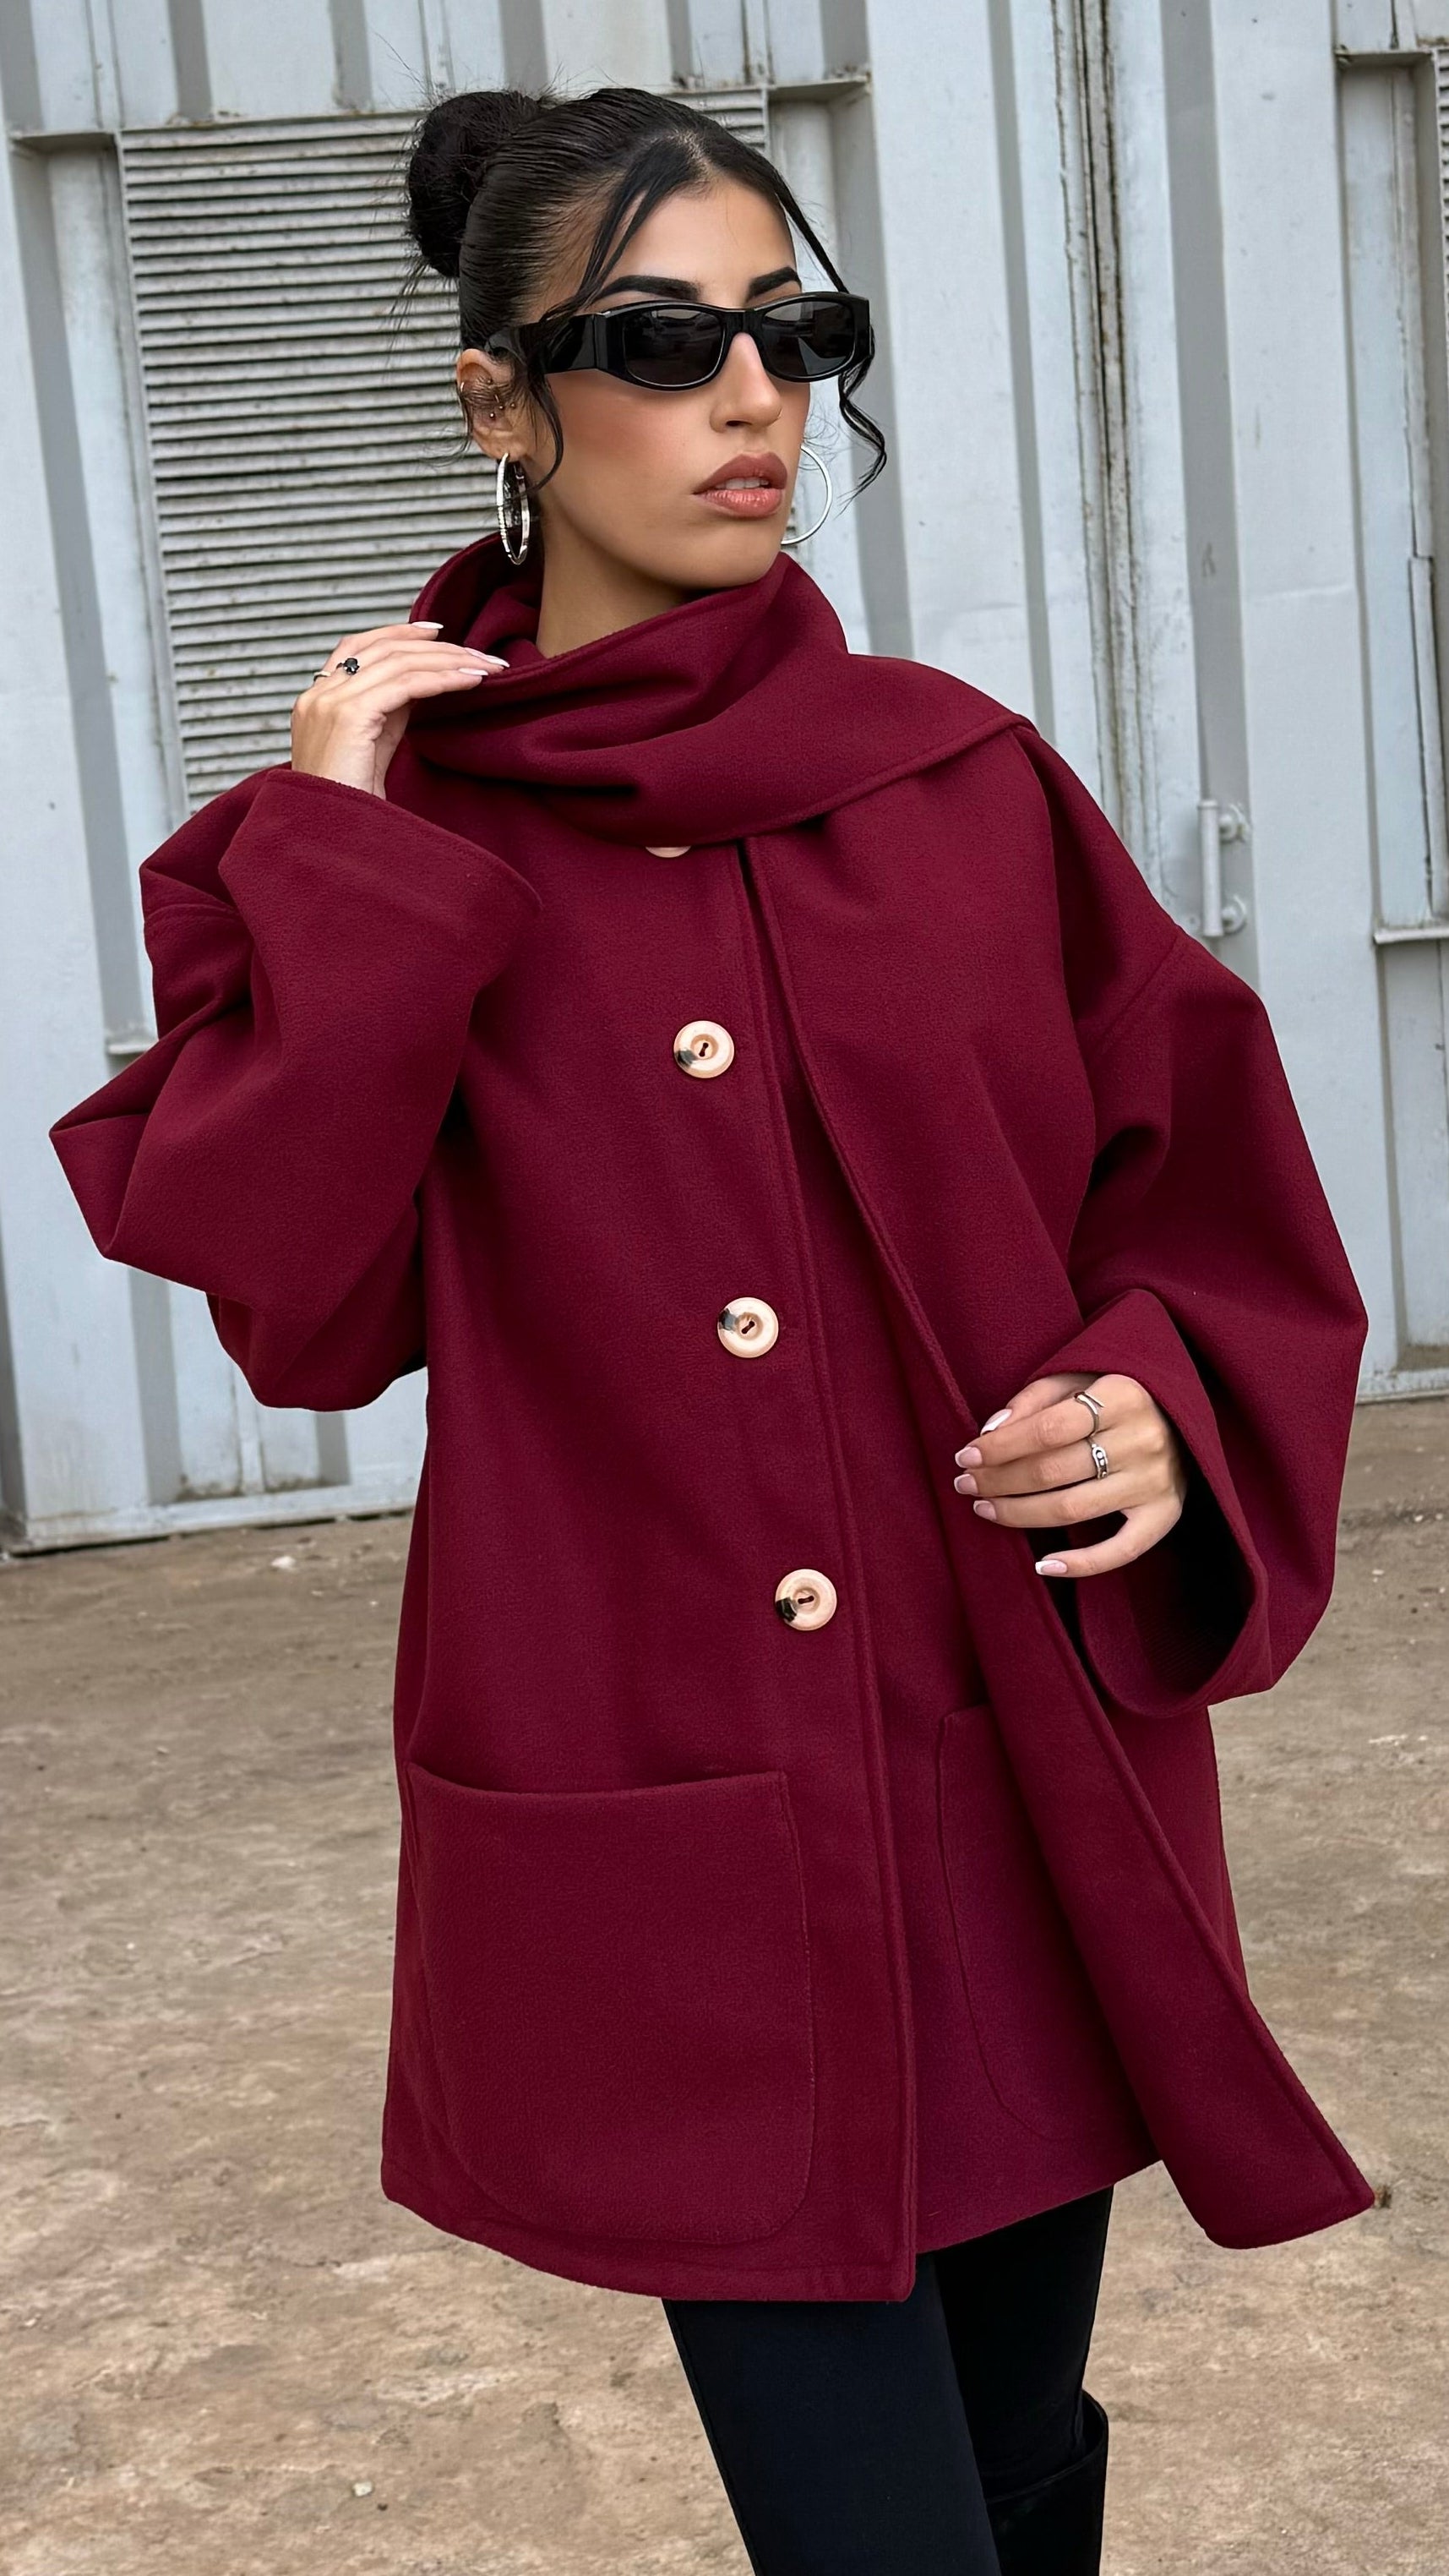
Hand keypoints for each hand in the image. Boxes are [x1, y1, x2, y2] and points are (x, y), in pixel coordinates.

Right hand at [290, 621, 509, 796]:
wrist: (333, 834)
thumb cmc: (353, 801)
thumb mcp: (371, 745)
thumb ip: (387, 709)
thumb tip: (421, 681)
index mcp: (317, 699)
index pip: (356, 646)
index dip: (398, 632)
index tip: (438, 632)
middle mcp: (318, 695)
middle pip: (383, 649)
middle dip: (437, 648)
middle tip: (480, 654)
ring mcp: (330, 703)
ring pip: (398, 662)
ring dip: (448, 661)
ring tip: (486, 667)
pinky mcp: (349, 716)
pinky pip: (406, 686)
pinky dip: (442, 679)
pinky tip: (470, 681)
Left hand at [951, 1371, 1187, 1577]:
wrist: (1183, 1411)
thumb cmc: (1118, 1393)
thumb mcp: (1079, 1377)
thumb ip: (1033, 1399)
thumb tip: (989, 1433)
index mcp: (1122, 1396)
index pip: (1047, 1429)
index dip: (1001, 1447)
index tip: (966, 1456)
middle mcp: (1143, 1440)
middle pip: (1054, 1471)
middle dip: (999, 1480)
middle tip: (965, 1484)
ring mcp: (1156, 1481)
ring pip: (1073, 1509)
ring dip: (1020, 1514)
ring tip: (985, 1508)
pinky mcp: (1166, 1514)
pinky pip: (1121, 1550)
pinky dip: (1081, 1563)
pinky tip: (1043, 1564)